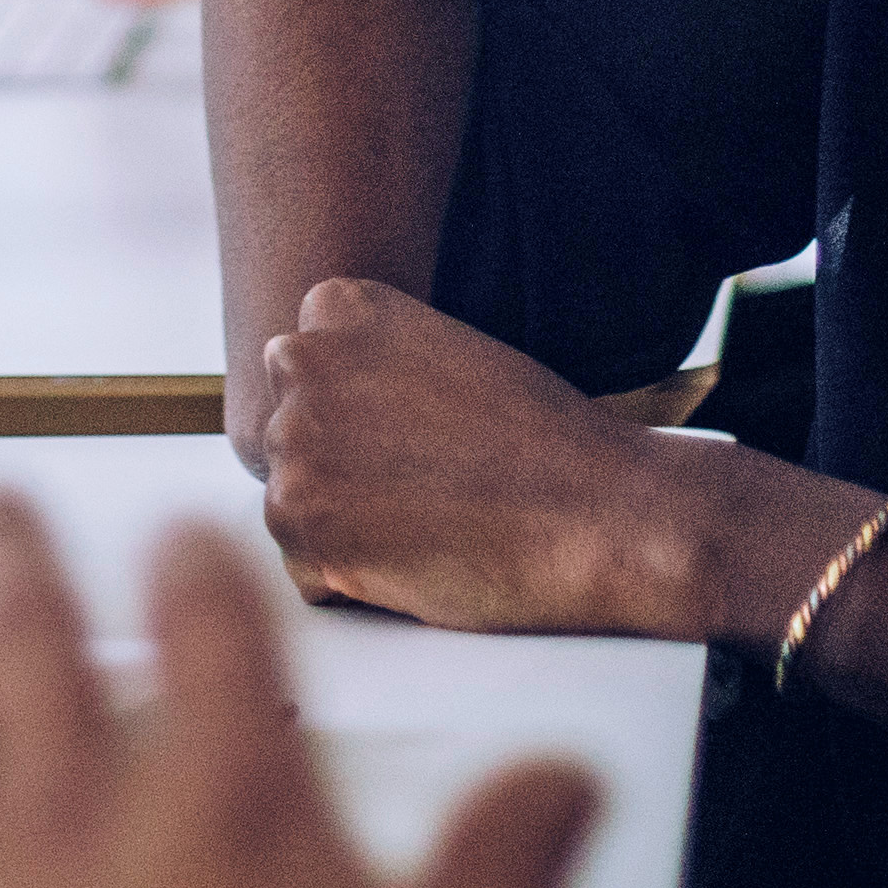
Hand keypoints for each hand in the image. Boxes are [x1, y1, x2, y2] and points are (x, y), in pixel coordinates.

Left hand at [257, 279, 714, 639]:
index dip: (358, 420)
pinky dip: (350, 582)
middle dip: (340, 472)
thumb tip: (314, 407)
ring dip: (345, 529)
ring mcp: (293, 438)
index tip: (414, 433)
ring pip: (292, 505)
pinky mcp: (298, 519)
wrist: (598, 510)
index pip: (301, 374)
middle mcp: (301, 359)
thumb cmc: (538, 438)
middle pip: (289, 439)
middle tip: (425, 484)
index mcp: (338, 305)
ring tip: (428, 518)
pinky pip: (303, 572)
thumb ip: (366, 365)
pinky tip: (418, 557)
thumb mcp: (441, 353)